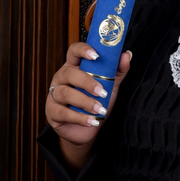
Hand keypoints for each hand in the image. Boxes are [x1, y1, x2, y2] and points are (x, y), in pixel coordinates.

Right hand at [45, 43, 131, 168]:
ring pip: (65, 93)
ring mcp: (54, 94)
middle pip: (69, 73)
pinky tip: (92, 121)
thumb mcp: (109, 86)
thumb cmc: (96, 103)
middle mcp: (62, 78)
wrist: (87, 130)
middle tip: (102, 92)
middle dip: (87, 82)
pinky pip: (63, 113)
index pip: (74, 51)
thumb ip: (117, 71)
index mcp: (74, 67)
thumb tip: (126, 55)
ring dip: (85, 102)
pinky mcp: (52, 112)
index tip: (96, 55)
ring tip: (100, 110)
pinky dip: (80, 118)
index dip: (83, 50)